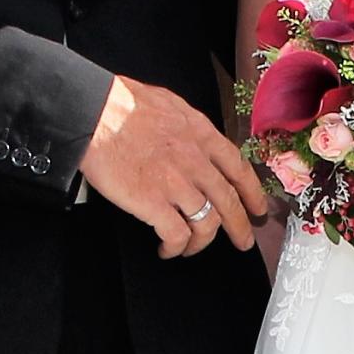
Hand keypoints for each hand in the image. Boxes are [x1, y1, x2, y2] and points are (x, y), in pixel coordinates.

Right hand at [81, 75, 265, 255]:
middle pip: (229, 202)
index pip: (238, 168)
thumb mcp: (170, 104)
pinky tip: (168, 249)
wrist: (95, 114)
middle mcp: (196, 161)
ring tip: (192, 248)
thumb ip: (188, 126)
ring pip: (207, 223)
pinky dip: (176, 247)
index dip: (252, 192)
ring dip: (202, 242)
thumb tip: (192, 137)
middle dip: (240, 226)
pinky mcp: (155, 203)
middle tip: (243, 241)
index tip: (258, 208)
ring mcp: (177, 184)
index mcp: (201, 135)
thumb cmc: (123, 104)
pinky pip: (177, 235)